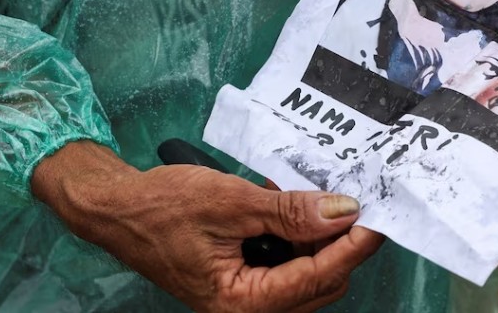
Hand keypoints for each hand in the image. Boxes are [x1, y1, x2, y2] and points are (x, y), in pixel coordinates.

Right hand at [32, 141, 383, 311]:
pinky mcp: (241, 277)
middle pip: (317, 282)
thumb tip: (342, 212)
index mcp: (241, 304)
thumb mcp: (230, 202)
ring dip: (317, 236)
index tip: (379, 217)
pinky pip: (283, 263)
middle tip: (354, 198)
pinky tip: (291, 204)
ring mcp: (244, 295)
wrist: (118, 209)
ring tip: (320, 196)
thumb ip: (288, 211)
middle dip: (338, 241)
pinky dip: (294, 235)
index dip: (352, 246)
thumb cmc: (162, 207)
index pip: (316, 278)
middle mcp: (246, 309)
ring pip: (303, 272)